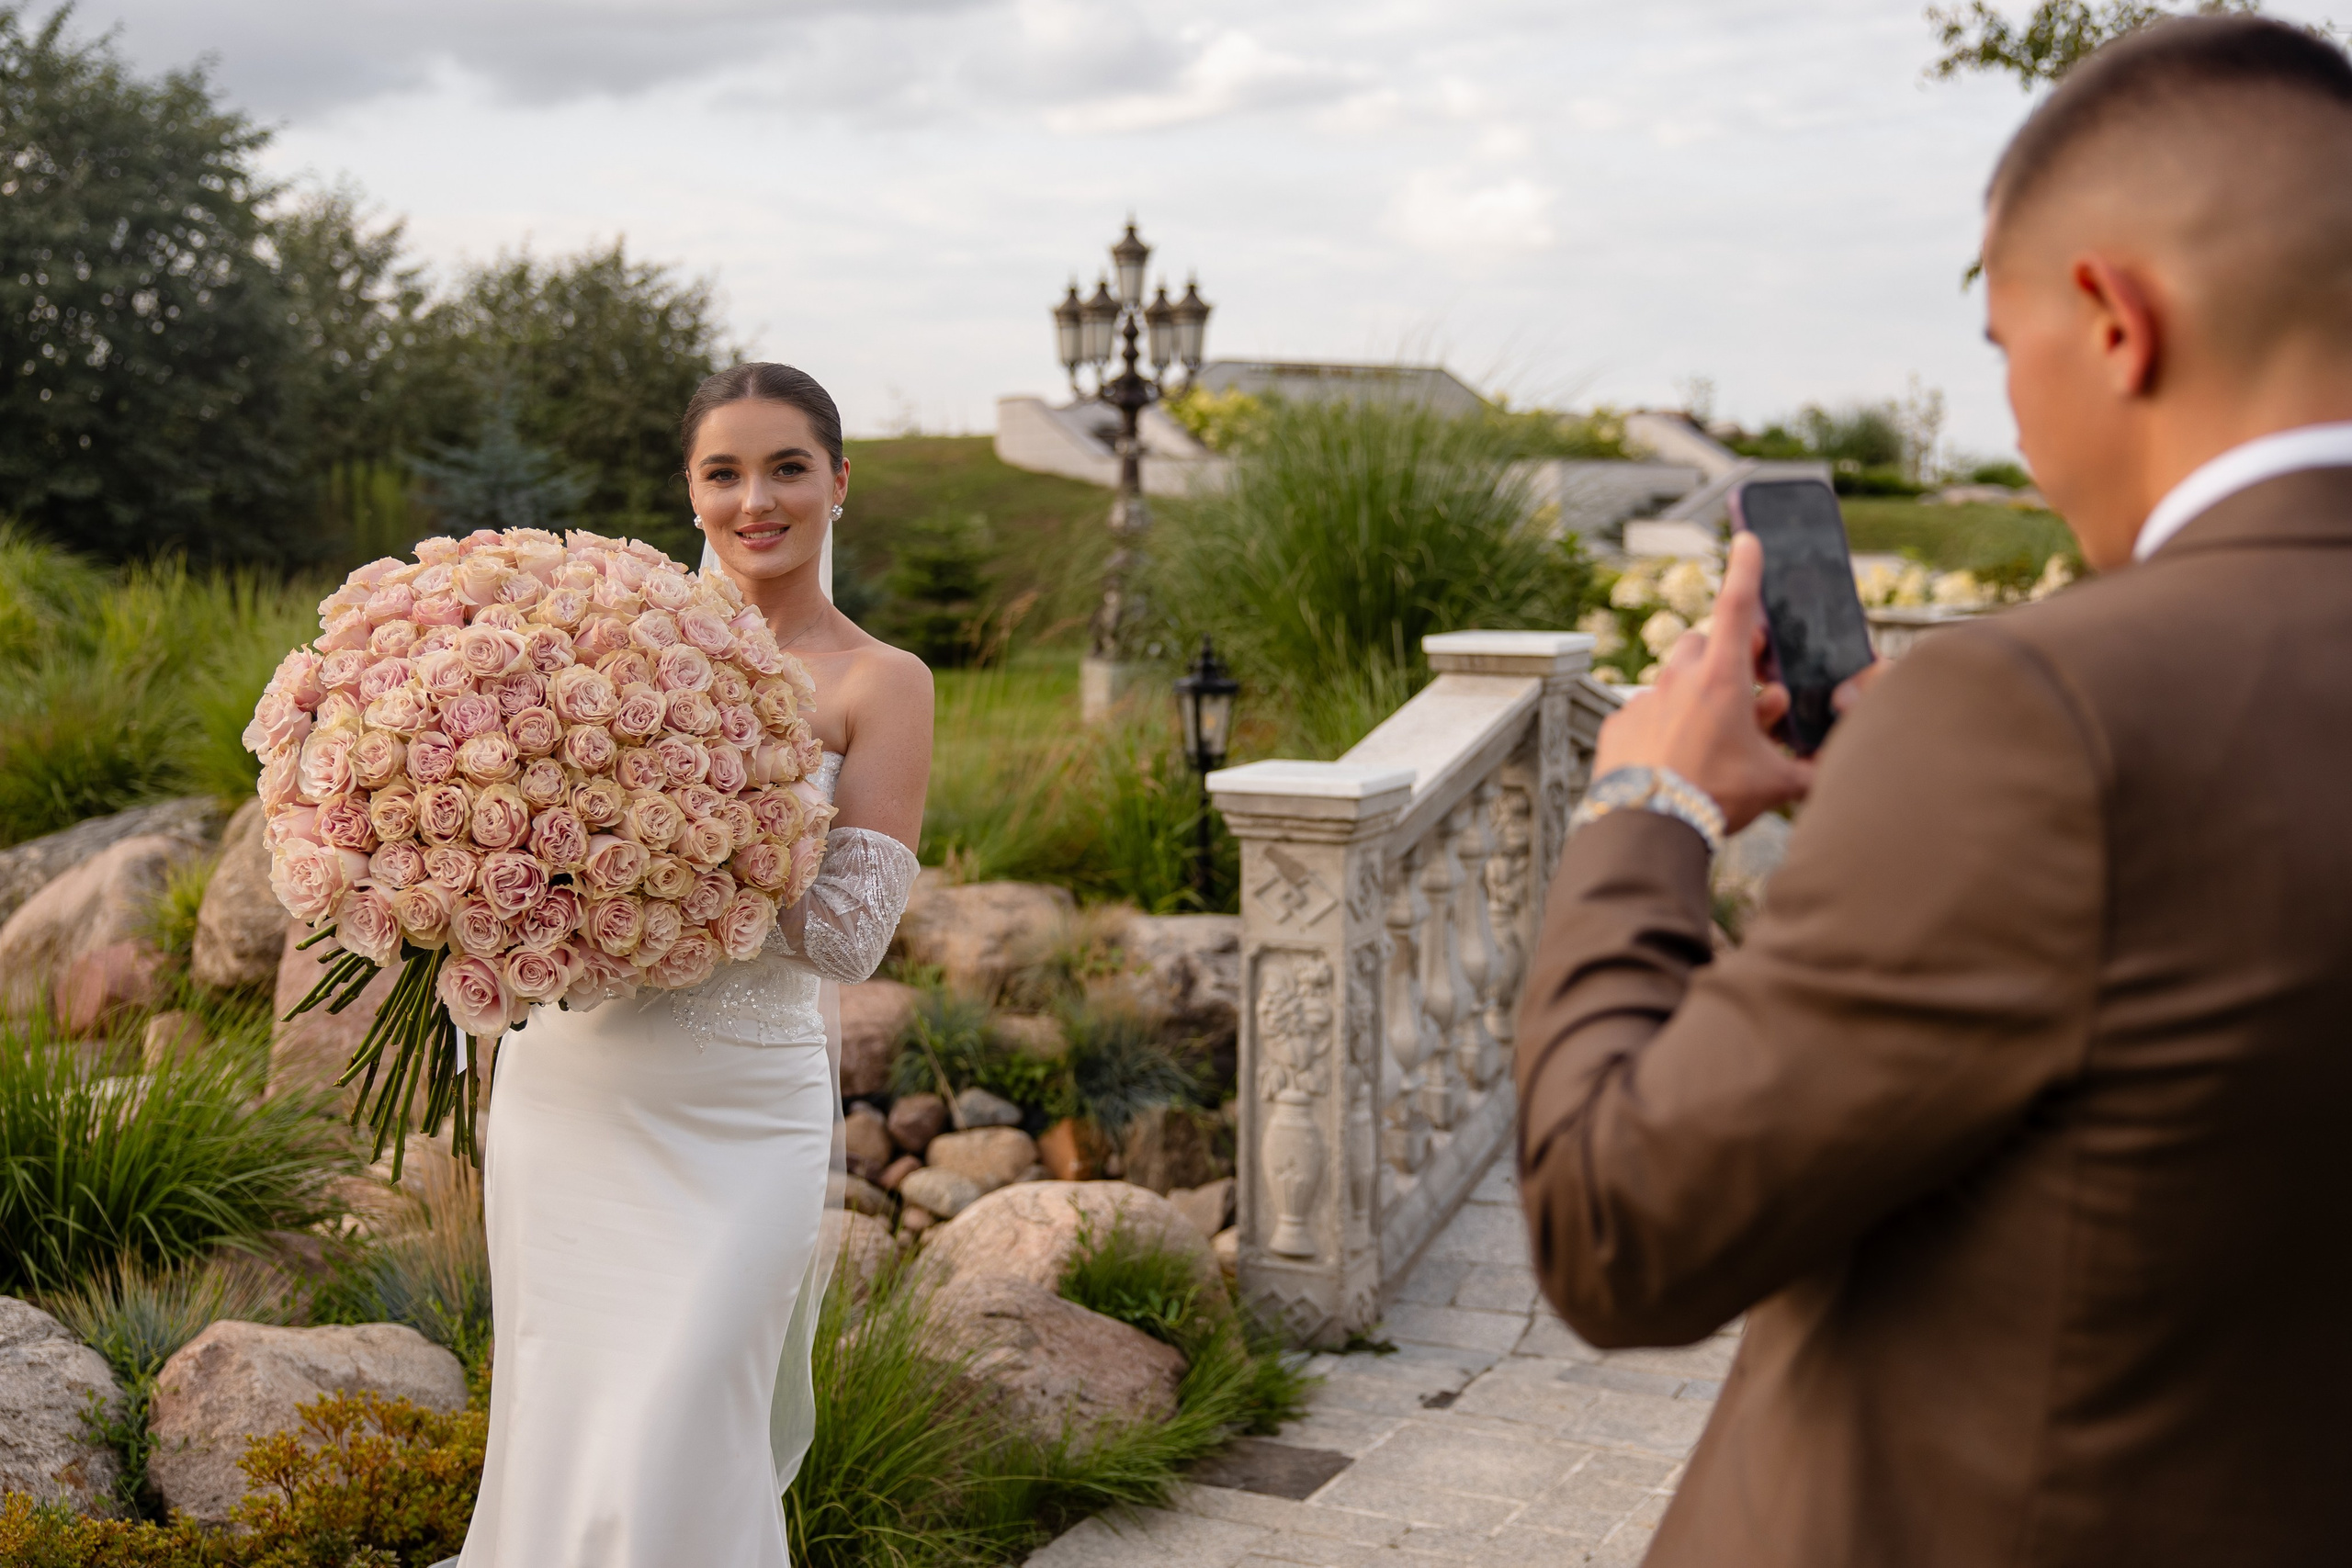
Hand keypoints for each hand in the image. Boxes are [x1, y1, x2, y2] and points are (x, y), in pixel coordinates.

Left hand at [1591, 533, 1814, 834]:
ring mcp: (1644, 698)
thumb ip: (1808, 769)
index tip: (1747, 540)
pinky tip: (1674, 756)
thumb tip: (1832, 772)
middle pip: (1703, 643)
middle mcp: (1678, 678)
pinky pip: (1644, 711)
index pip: (1738, 606)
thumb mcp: (1774, 784)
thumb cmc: (1713, 798)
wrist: (1647, 827)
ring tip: (1709, 731)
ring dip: (1693, 693)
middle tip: (1743, 688)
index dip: (1745, 569)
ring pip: (1672, 678)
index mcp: (1721, 677)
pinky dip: (1662, 726)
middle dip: (1724, 657)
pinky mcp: (1618, 722)